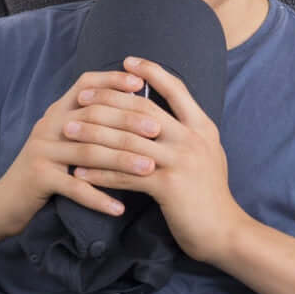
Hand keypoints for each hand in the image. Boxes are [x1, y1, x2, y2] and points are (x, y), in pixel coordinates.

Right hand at [0, 69, 163, 238]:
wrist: (4, 203)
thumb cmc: (47, 171)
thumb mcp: (64, 141)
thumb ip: (89, 124)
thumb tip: (134, 107)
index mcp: (57, 112)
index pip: (85, 85)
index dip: (112, 80)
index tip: (141, 84)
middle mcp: (48, 126)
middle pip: (92, 116)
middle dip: (128, 122)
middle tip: (158, 130)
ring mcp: (41, 151)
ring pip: (87, 151)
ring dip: (121, 160)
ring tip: (149, 168)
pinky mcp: (37, 178)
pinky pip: (74, 187)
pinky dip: (98, 197)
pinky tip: (120, 208)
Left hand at [67, 56, 253, 264]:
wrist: (224, 231)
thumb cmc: (210, 194)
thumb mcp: (208, 154)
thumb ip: (187, 133)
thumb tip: (161, 114)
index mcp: (202, 127)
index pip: (176, 88)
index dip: (151, 71)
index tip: (126, 61)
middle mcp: (192, 139)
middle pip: (143, 109)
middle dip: (108, 100)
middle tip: (82, 97)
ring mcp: (181, 161)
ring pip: (128, 140)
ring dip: (94, 134)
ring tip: (70, 131)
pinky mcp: (168, 187)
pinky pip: (125, 175)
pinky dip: (99, 172)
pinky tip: (79, 172)